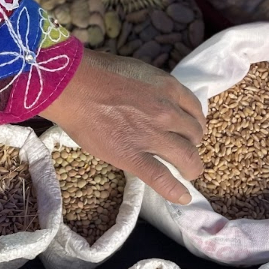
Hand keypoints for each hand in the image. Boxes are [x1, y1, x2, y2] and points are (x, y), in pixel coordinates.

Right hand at [41, 49, 205, 204]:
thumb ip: (151, 88)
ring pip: (186, 157)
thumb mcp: (137, 71)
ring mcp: (152, 136)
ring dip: (191, 167)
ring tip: (189, 174)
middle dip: (193, 145)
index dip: (194, 122)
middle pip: (194, 135)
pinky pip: (161, 178)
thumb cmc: (96, 71)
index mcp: (168, 87)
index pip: (194, 109)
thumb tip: (150, 101)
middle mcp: (167, 112)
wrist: (73, 86)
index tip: (189, 129)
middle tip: (187, 152)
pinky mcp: (134, 157)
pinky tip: (183, 198)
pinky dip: (175, 190)